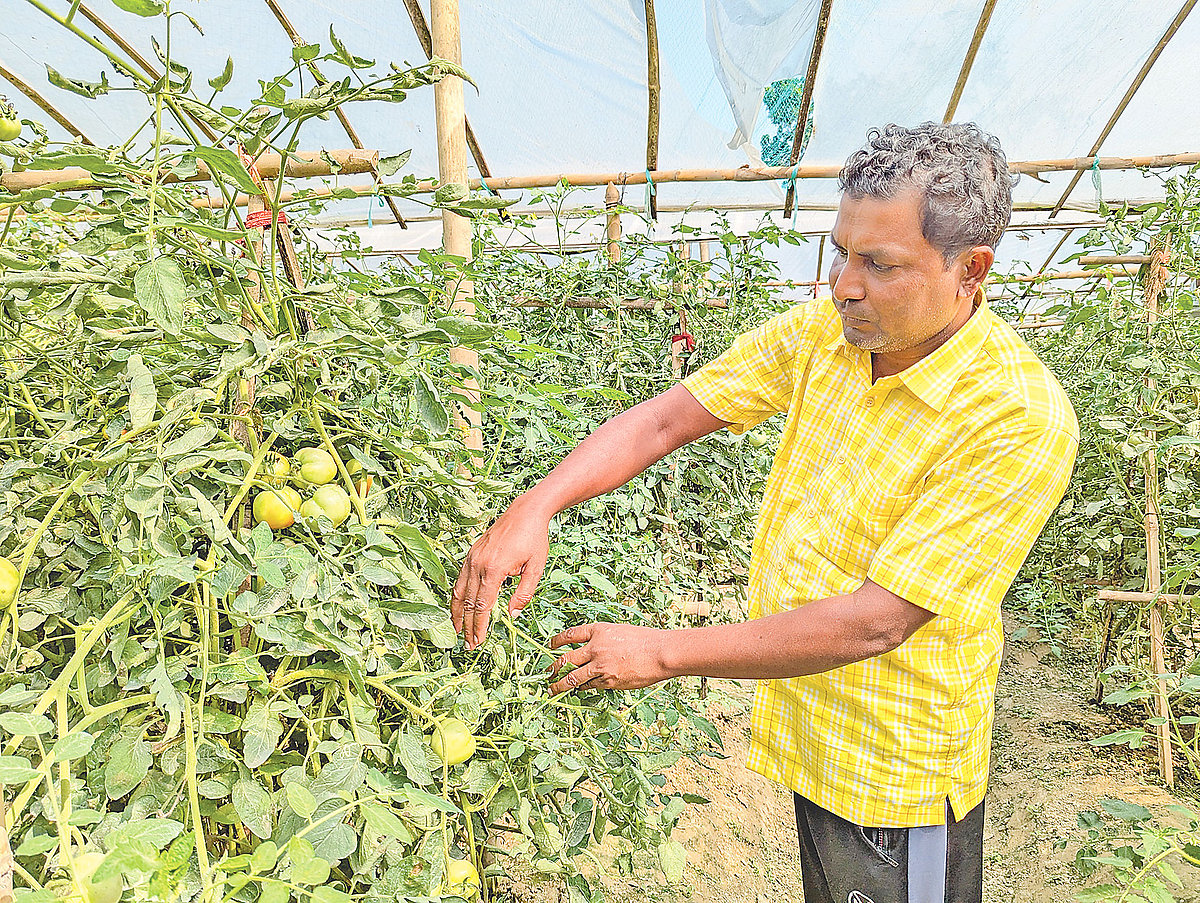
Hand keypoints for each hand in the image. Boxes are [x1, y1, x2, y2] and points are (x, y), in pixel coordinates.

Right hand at [451, 497, 550, 648]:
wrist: (525, 511)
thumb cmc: (534, 538)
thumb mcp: (536, 568)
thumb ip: (523, 593)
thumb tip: (512, 615)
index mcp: (495, 570)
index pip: (482, 606)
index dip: (479, 626)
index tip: (477, 642)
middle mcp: (478, 564)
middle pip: (468, 602)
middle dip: (467, 626)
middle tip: (467, 644)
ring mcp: (472, 558)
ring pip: (458, 591)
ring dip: (457, 613)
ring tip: (457, 629)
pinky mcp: (471, 553)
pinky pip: (460, 579)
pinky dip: (457, 595)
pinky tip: (459, 605)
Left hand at [547, 622, 672, 694]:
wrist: (660, 653)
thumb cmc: (644, 640)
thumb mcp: (619, 631)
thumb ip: (601, 639)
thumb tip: (588, 649)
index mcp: (598, 630)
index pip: (570, 635)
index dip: (557, 641)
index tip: (550, 645)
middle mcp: (595, 648)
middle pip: (565, 659)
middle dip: (553, 668)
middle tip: (547, 673)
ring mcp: (601, 666)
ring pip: (573, 678)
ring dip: (560, 684)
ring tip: (552, 689)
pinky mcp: (609, 681)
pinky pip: (590, 686)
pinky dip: (583, 687)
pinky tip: (580, 688)